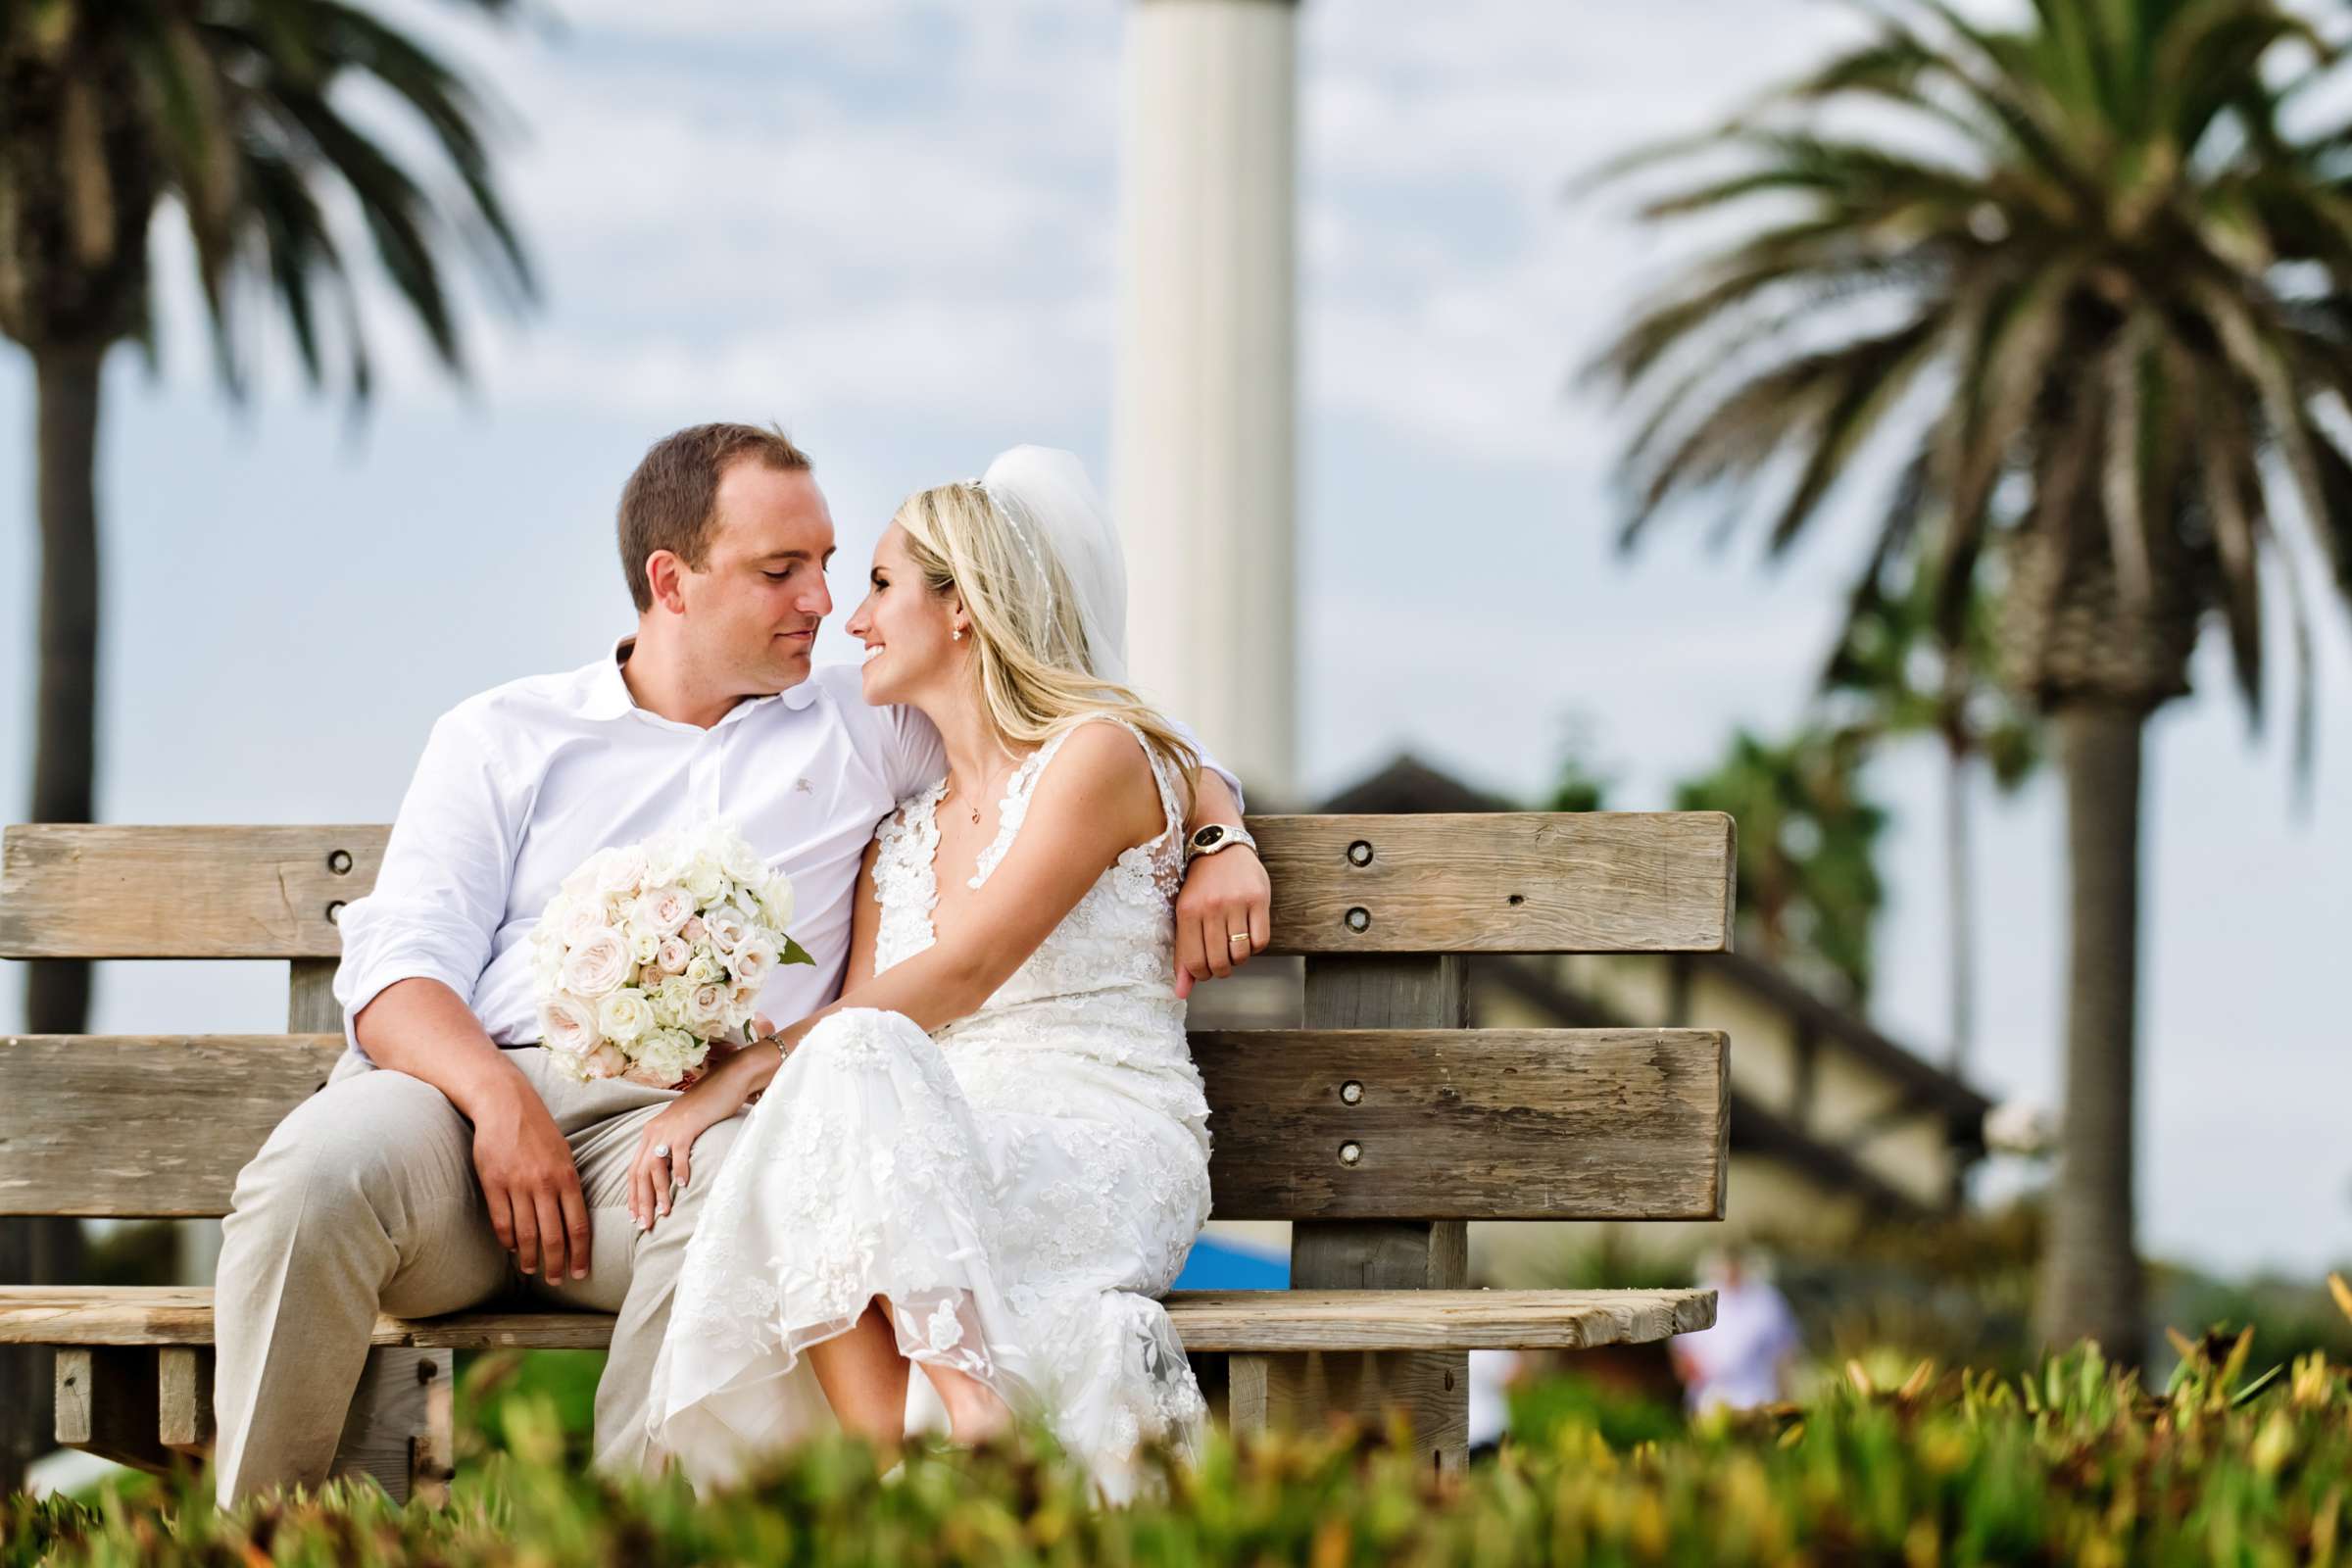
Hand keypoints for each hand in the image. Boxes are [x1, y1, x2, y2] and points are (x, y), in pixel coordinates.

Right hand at [471, 1077, 591, 1280]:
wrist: (505, 1105)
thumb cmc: (538, 1130)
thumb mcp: (564, 1154)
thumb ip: (568, 1186)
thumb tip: (572, 1220)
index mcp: (567, 1177)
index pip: (578, 1226)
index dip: (580, 1254)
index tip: (581, 1273)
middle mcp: (544, 1184)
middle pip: (553, 1236)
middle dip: (556, 1263)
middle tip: (556, 1280)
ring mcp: (517, 1185)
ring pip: (526, 1234)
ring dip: (529, 1257)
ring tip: (531, 1270)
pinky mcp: (493, 1183)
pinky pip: (502, 1221)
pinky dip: (507, 1240)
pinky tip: (512, 1248)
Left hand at [626, 1050, 759, 1230]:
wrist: (726, 1081)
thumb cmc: (707, 1108)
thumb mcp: (683, 1127)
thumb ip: (672, 1146)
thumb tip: (670, 1174)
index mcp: (651, 1133)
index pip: (634, 1169)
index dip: (633, 1195)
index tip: (636, 1217)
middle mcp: (654, 1131)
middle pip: (640, 1172)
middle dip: (641, 1201)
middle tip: (645, 1224)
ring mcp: (669, 1128)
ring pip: (655, 1166)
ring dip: (659, 1192)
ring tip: (664, 1212)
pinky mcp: (687, 1126)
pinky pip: (678, 1153)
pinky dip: (679, 1170)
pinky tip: (683, 1185)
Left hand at [1173, 844, 1270, 998]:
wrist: (1221, 846)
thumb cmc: (1200, 885)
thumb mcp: (1185, 913)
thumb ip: (1183, 953)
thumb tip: (1181, 993)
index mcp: (1188, 911)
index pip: (1194, 962)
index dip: (1200, 976)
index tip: (1204, 971)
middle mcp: (1212, 907)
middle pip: (1218, 962)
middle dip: (1220, 970)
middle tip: (1220, 962)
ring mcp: (1237, 903)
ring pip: (1241, 954)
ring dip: (1238, 959)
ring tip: (1232, 947)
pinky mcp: (1259, 899)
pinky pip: (1260, 941)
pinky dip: (1254, 947)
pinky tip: (1247, 936)